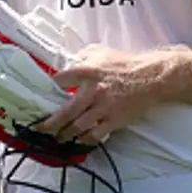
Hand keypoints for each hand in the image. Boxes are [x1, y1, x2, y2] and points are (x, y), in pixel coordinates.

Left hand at [36, 45, 170, 144]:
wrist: (151, 77)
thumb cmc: (124, 63)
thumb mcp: (100, 51)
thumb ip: (81, 57)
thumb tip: (66, 64)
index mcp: (86, 71)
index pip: (58, 82)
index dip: (47, 90)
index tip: (40, 99)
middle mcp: (92, 91)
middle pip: (64, 112)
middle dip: (50, 124)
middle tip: (42, 129)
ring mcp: (103, 107)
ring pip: (77, 127)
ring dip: (65, 135)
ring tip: (60, 137)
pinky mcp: (114, 120)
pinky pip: (95, 135)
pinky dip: (85, 139)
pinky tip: (80, 140)